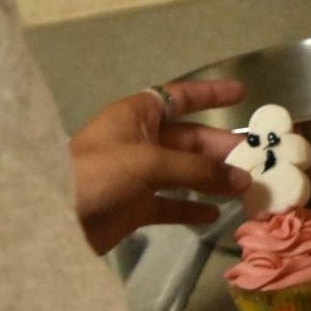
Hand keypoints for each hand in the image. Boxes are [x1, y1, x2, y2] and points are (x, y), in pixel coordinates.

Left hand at [70, 80, 249, 254]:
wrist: (53, 217)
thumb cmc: (97, 173)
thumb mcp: (149, 162)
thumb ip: (198, 169)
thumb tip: (243, 178)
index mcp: (137, 115)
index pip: (180, 97)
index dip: (210, 94)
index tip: (242, 93)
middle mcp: (140, 141)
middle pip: (189, 139)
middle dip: (221, 147)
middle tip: (257, 160)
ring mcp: (137, 175)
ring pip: (184, 173)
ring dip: (213, 179)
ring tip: (246, 188)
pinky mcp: (134, 207)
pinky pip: (171, 204)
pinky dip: (192, 207)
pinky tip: (216, 214)